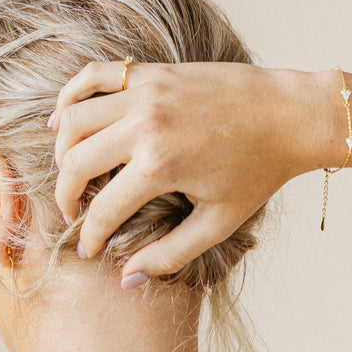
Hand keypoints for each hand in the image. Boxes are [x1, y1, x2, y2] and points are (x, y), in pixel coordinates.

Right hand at [49, 62, 313, 279]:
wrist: (289, 116)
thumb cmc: (258, 173)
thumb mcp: (218, 223)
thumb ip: (170, 254)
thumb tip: (128, 279)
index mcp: (160, 165)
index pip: (103, 209)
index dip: (90, 236)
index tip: (88, 250)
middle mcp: (145, 125)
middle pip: (75, 162)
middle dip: (65, 195)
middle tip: (72, 214)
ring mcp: (146, 92)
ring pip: (74, 118)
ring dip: (62, 150)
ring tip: (69, 174)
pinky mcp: (152, 73)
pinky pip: (94, 77)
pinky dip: (71, 97)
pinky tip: (64, 121)